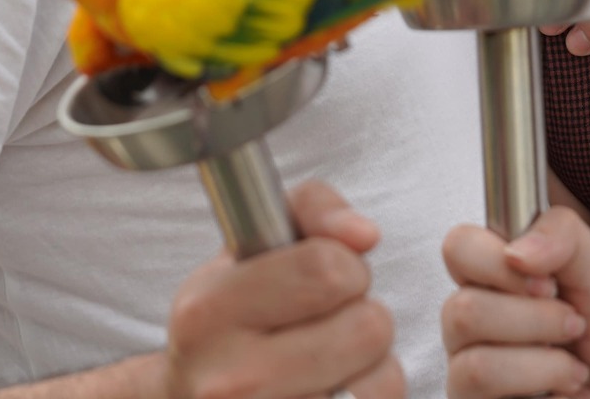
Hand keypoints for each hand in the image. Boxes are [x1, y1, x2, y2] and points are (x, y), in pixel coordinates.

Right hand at [151, 181, 398, 398]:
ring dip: (371, 368)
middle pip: (368, 328)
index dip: (345, 265)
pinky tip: (335, 392)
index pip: (327, 269)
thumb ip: (314, 209)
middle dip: (364, 316)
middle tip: (329, 323)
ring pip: (380, 382)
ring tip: (331, 362)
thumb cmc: (233, 314)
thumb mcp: (254, 244)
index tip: (325, 278)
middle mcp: (228, 379)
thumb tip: (363, 234)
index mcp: (209, 310)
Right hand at [443, 208, 589, 398]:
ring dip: (543, 363)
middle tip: (574, 326)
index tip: (549, 283)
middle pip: (462, 310)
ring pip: (476, 364)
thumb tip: (515, 251)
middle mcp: (471, 322)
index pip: (458, 248)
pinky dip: (541, 386)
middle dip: (536, 321)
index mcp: (493, 276)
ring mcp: (468, 371)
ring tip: (575, 367)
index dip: (498, 263)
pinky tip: (561, 390)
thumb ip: (565, 239)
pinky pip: (485, 395)